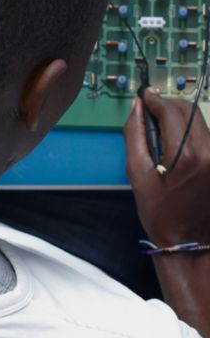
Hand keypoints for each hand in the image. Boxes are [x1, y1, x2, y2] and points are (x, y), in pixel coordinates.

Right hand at [123, 87, 209, 245]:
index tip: (144, 96)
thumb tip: (137, 106)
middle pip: (188, 110)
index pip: (171, 111)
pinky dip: (189, 131)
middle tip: (150, 111)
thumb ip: (135, 133)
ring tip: (161, 130)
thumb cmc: (160, 212)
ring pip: (199, 121)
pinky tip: (176, 144)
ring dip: (179, 117)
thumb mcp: (137, 173)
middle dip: (168, 105)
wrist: (190, 242)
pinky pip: (205, 135)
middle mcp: (209, 152)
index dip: (155, 99)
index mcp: (186, 155)